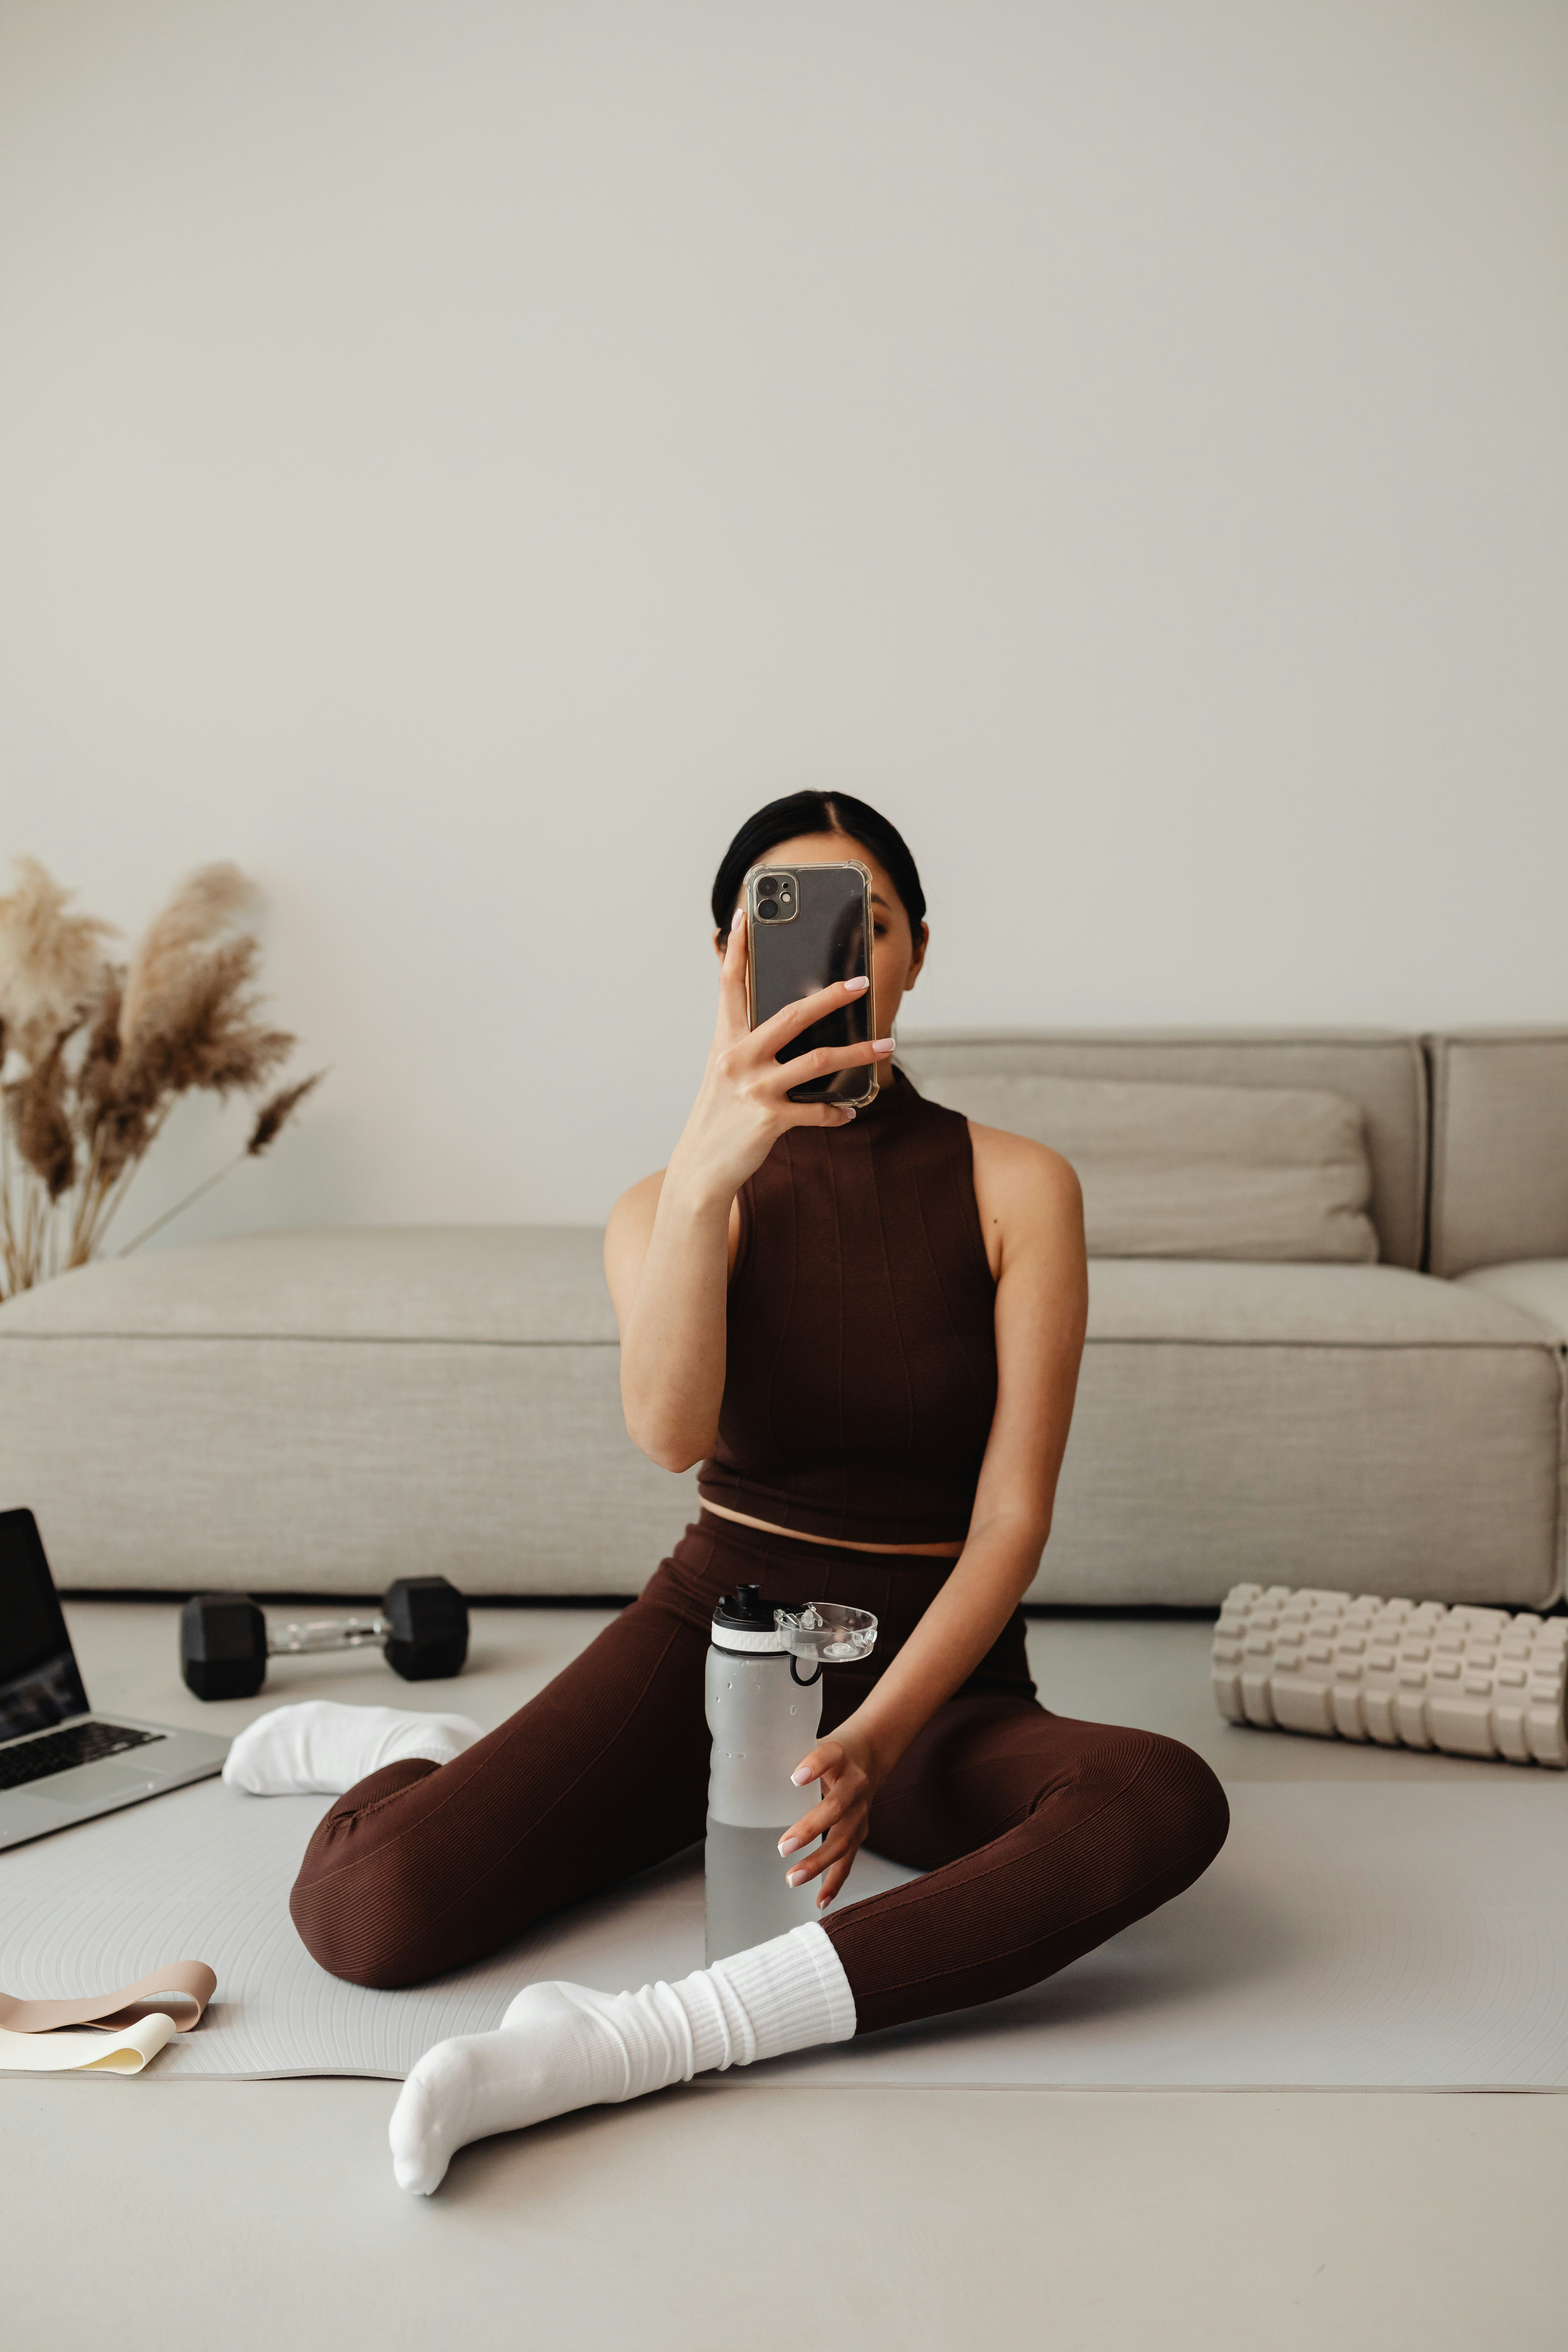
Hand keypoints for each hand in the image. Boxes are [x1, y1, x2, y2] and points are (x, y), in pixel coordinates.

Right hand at [668, 912, 893, 1209]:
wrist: (701, 1168)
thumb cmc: (719, 1116)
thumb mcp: (727, 1073)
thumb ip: (749, 1045)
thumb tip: (789, 1025)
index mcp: (725, 1041)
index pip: (729, 985)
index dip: (735, 948)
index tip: (744, 915)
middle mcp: (738, 1058)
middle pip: (791, 1015)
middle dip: (831, 996)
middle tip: (863, 983)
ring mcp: (754, 1088)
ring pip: (817, 1060)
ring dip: (857, 1052)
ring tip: (885, 1046)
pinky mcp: (769, 1119)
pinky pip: (817, 1112)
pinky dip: (838, 1112)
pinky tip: (850, 1111)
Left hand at [777, 1732, 878, 1910]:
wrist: (867, 1755)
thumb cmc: (827, 1754)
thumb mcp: (809, 1743)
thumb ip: (782, 1756)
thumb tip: (735, 1772)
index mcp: (839, 1755)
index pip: (829, 1757)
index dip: (815, 1766)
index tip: (795, 1778)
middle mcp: (855, 1783)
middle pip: (837, 1807)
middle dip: (810, 1829)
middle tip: (782, 1847)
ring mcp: (861, 1811)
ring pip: (844, 1839)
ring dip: (818, 1862)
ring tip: (792, 1878)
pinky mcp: (861, 1832)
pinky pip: (849, 1860)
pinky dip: (835, 1882)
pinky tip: (820, 1901)